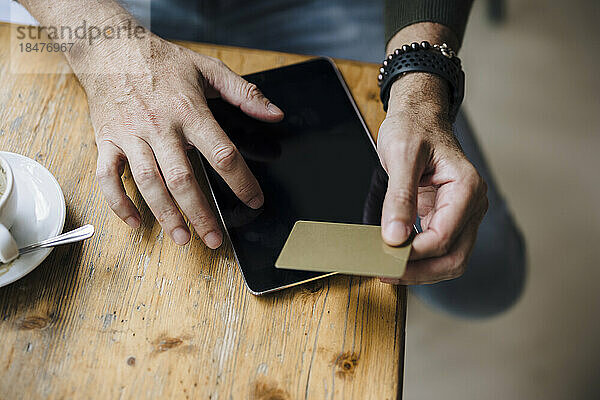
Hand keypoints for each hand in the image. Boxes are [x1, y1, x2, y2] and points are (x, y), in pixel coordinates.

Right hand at [77, 32, 282, 247]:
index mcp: (190, 111)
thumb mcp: (208, 68)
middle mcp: (160, 127)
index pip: (222, 153)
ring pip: (148, 182)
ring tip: (183, 239)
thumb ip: (244, 93)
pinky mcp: (107, 141)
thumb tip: (275, 113)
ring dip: (165, 214)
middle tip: (216, 239)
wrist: (110, 47)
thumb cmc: (162, 61)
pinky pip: (107, 177)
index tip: (254, 201)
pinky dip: (118, 202)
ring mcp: (131, 136)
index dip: (241, 181)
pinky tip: (134, 222)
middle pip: (182, 178)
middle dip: (201, 213)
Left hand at [377, 73, 487, 283]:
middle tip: (385, 273)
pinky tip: (395, 257)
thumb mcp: (401, 156)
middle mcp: (471, 204)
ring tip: (388, 269)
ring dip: (420, 270)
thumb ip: (400, 197)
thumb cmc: (413, 127)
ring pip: (450, 259)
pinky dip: (419, 258)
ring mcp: (462, 213)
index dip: (415, 253)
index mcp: (466, 187)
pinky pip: (438, 247)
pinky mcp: (447, 217)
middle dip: (419, 271)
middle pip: (454, 257)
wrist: (418, 115)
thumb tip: (395, 236)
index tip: (385, 255)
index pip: (444, 236)